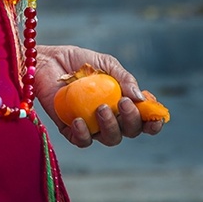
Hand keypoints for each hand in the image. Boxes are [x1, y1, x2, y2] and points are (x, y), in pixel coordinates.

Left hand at [35, 45, 165, 147]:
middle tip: (123, 103)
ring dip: (110, 126)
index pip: (144, 119)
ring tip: (101, 108)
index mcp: (122, 102)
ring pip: (110, 138)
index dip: (153, 122)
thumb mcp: (105, 64)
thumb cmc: (79, 61)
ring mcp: (91, 125)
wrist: (48, 60)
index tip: (154, 115)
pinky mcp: (71, 129)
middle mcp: (110, 117)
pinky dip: (84, 134)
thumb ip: (124, 78)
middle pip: (130, 131)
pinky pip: (82, 141)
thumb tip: (140, 97)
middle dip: (132, 120)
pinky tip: (79, 120)